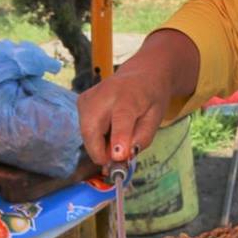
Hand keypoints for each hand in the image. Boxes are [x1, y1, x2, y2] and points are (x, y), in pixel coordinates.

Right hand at [77, 29, 197, 166]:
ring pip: (86, 132)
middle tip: (115, 162)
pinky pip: (85, 128)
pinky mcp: (82, 101)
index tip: (118, 157)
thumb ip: (141, 139)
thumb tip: (121, 157)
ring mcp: (89, 96)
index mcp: (129, 95)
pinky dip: (95, 136)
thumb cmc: (150, 99)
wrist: (141, 76)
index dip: (119, 139)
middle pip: (92, 129)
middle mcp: (105, 92)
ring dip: (99, 145)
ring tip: (117, 138)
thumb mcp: (155, 119)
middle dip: (99, 152)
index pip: (121, 118)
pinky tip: (109, 129)